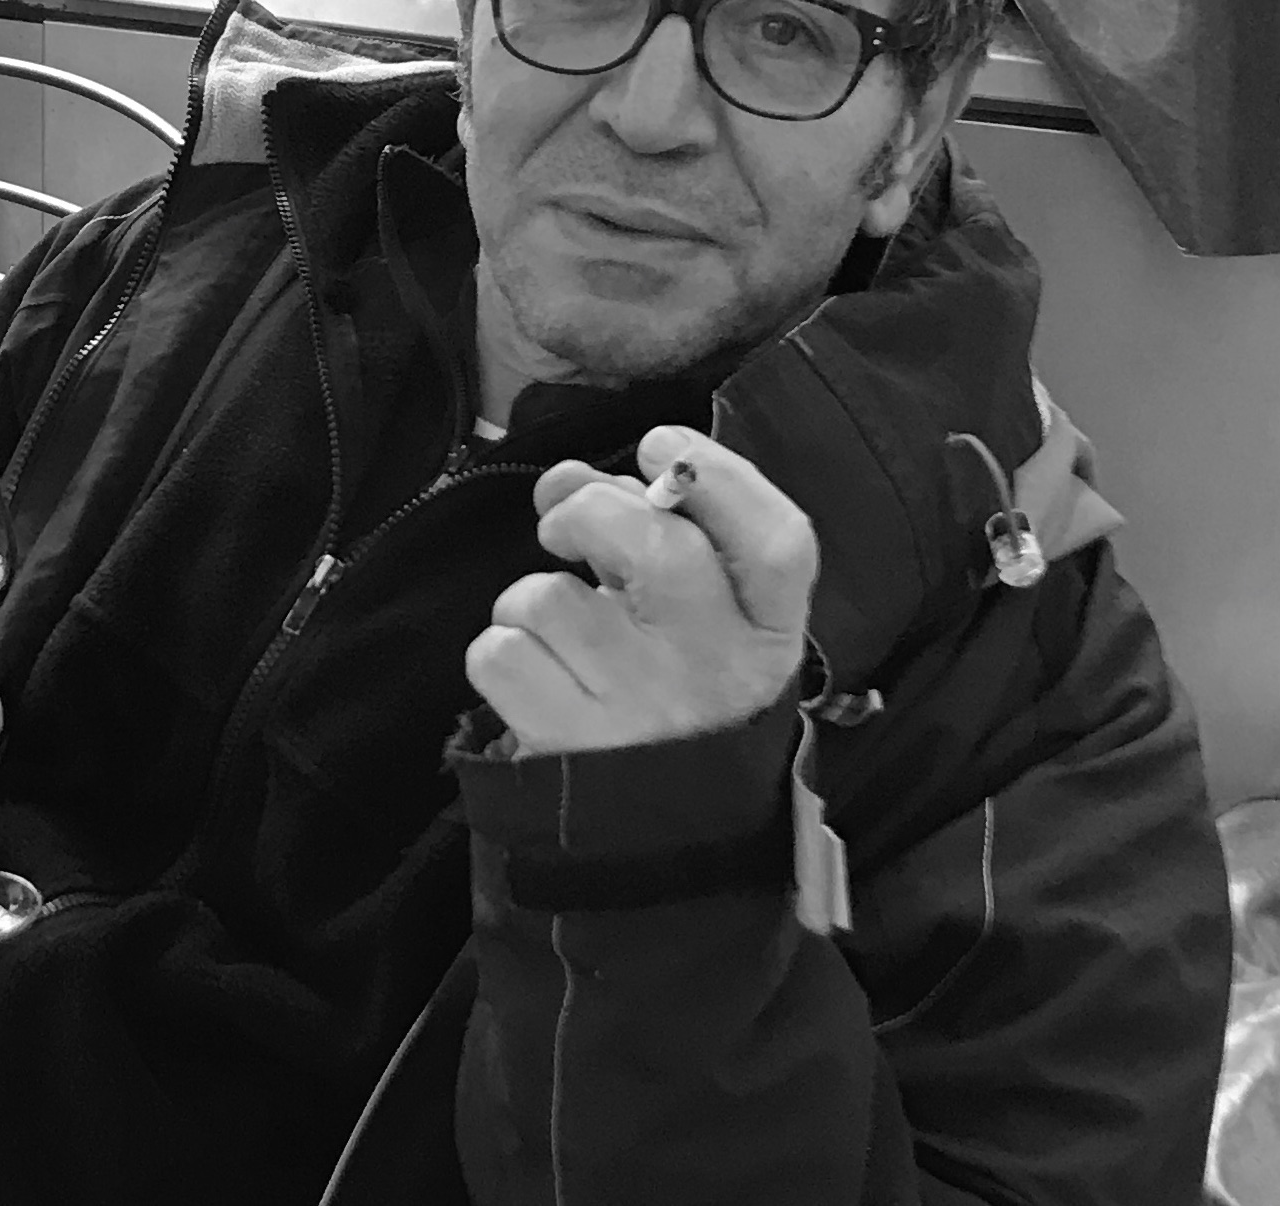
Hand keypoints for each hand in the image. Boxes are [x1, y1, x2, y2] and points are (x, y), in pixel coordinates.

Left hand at [466, 426, 813, 754]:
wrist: (668, 833)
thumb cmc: (686, 693)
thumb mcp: (719, 620)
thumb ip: (668, 533)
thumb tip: (570, 479)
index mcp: (766, 632)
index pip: (778, 542)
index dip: (718, 475)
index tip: (662, 445)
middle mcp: (711, 667)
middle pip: (657, 549)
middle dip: (592, 509)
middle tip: (565, 525)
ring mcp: (636, 706)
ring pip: (552, 598)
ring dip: (531, 595)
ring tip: (557, 627)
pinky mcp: (565, 743)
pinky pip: (502, 654)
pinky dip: (501, 650)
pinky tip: (535, 672)